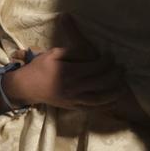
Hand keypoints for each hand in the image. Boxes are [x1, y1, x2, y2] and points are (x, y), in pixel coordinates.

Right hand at [2, 46, 125, 109]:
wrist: (27, 88)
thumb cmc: (39, 68)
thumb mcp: (53, 54)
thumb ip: (71, 50)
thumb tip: (86, 42)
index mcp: (68, 73)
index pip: (95, 67)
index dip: (106, 61)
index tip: (111, 55)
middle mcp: (73, 88)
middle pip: (101, 82)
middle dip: (114, 74)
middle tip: (121, 67)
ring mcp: (73, 100)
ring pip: (100, 98)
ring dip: (114, 91)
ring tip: (123, 84)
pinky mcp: (73, 107)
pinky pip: (93, 109)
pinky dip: (105, 106)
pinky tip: (114, 100)